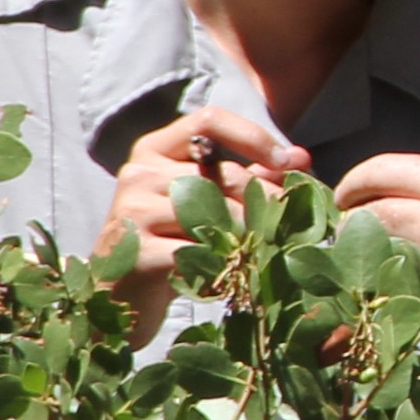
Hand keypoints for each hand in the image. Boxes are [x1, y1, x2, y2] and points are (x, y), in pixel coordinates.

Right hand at [94, 107, 309, 342]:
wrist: (118, 299)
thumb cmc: (169, 243)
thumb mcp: (202, 203)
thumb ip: (247, 177)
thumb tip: (301, 159)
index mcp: (154, 150)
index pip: (208, 119)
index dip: (252, 136)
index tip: (286, 163)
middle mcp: (139, 172)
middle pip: (221, 175)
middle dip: (264, 201)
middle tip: (289, 224)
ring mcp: (134, 211)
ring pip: (215, 214)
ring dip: (248, 236)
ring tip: (262, 252)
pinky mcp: (137, 251)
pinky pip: (199, 252)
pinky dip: (224, 264)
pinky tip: (231, 276)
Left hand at [327, 154, 419, 348]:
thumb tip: (387, 202)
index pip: (382, 169)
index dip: (355, 183)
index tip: (347, 197)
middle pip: (367, 211)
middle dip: (351, 225)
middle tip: (348, 239)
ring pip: (369, 254)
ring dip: (357, 263)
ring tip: (362, 271)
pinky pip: (381, 298)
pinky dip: (368, 302)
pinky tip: (370, 307)